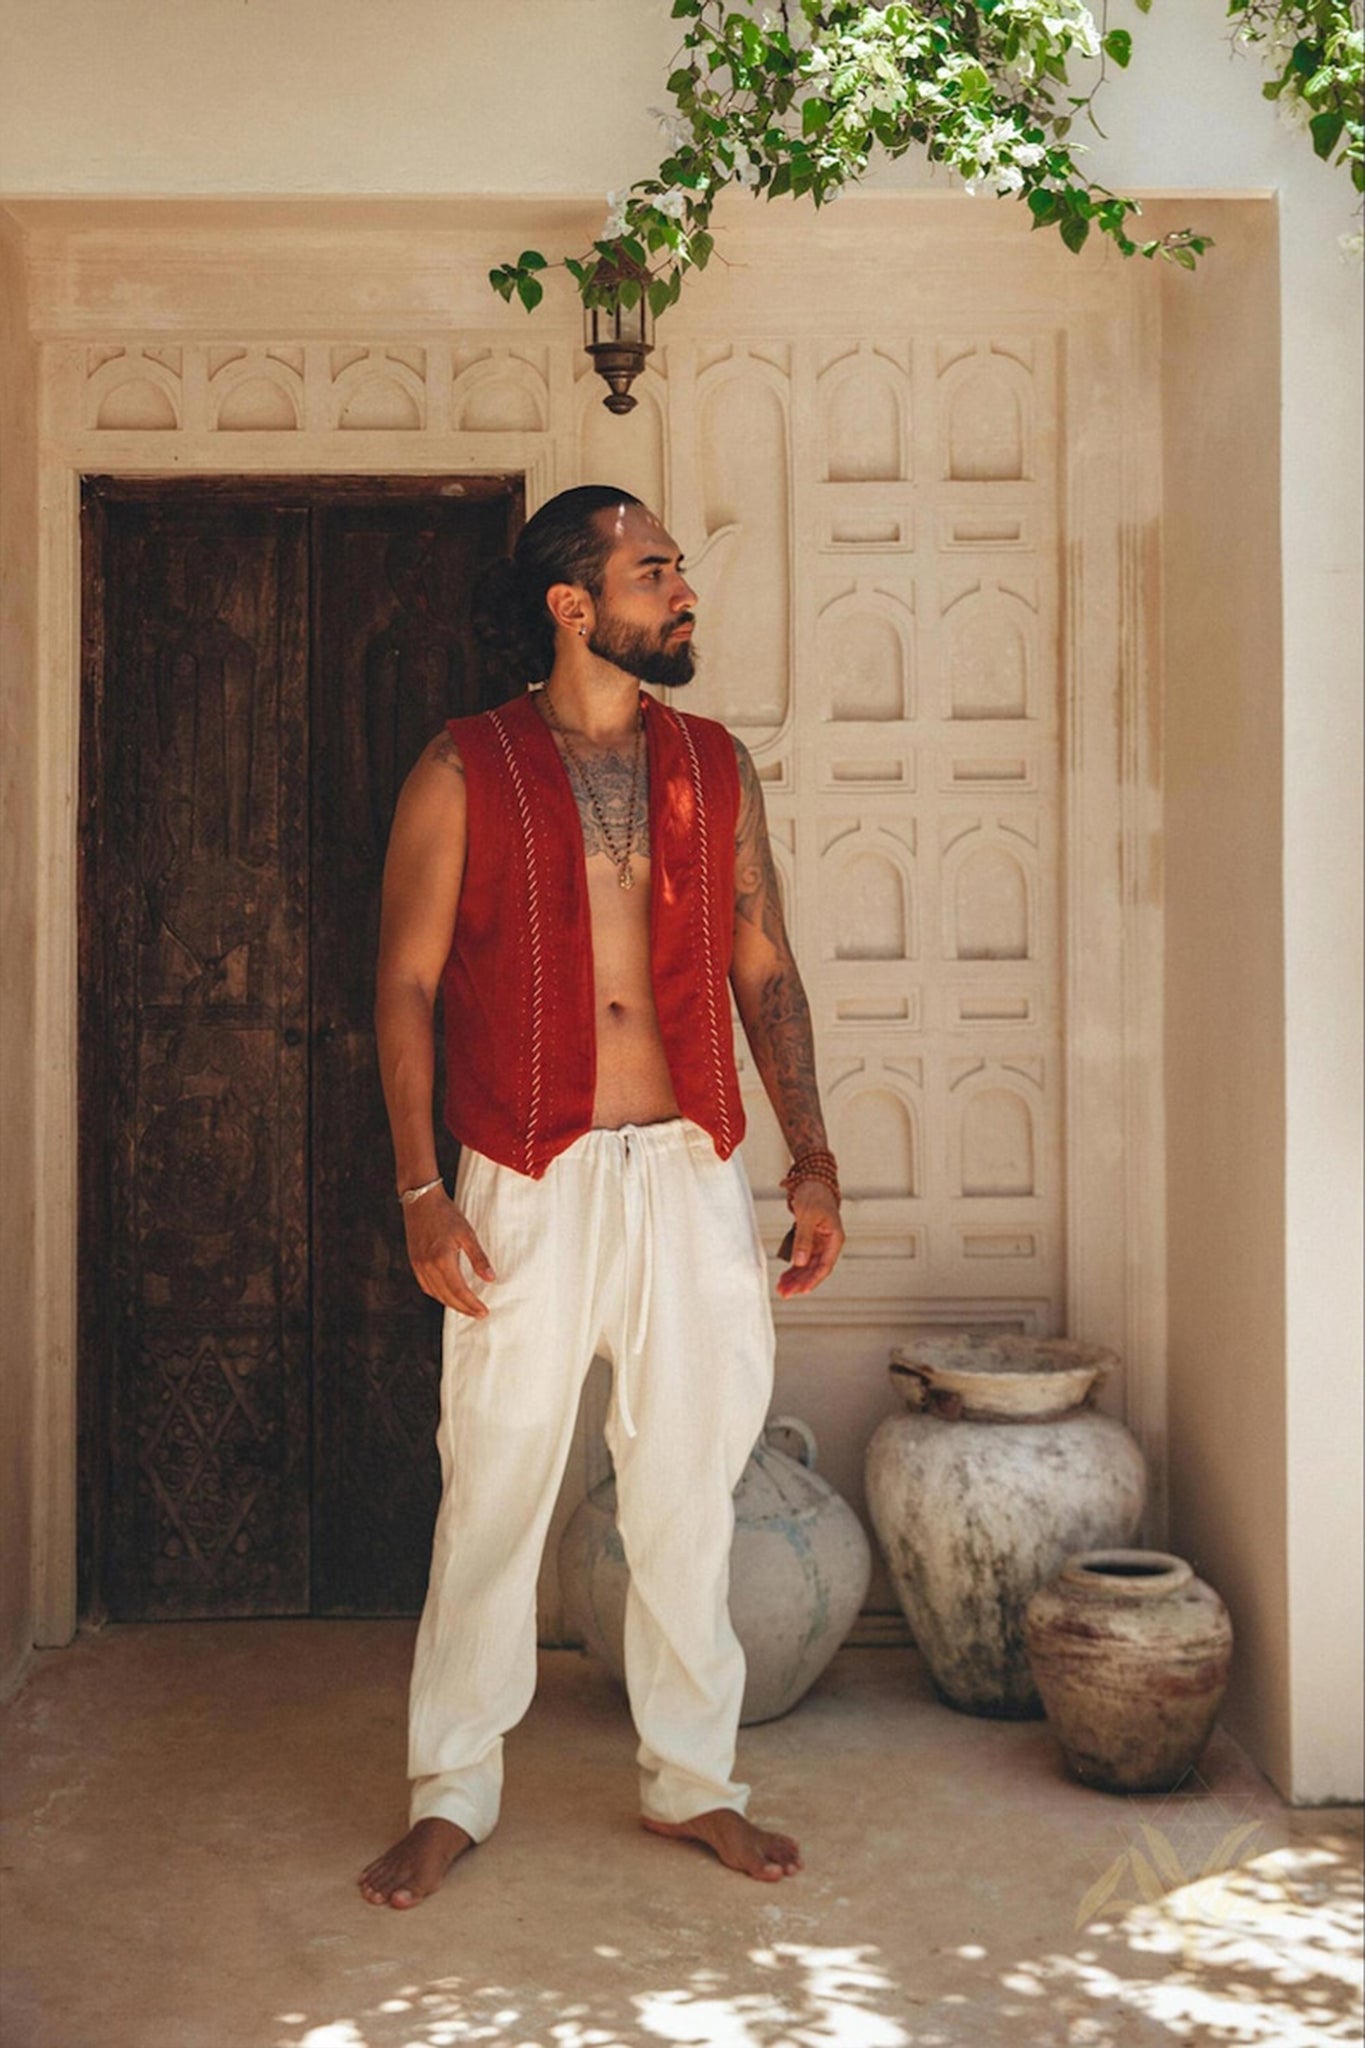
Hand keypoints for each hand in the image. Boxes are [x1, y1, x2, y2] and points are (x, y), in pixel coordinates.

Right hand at [403, 1190, 496, 1317]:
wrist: (421, 1200)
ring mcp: (418, 1265)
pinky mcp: (414, 1262)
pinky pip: (426, 1286)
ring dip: (451, 1303)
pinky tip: (448, 1294)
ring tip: (466, 1308)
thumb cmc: (446, 1214)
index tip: (484, 1312)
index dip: (472, 1304)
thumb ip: (478, 1258)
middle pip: (447, 1296)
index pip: (459, 1291)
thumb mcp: (467, 1234)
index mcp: (442, 1260)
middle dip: (464, 1308)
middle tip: (479, 1314)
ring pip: (436, 1293)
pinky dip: (438, 1294)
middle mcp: (428, 1266)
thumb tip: (491, 1279)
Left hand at [776, 1181, 844, 1298]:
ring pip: (808, 1267)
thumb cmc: (814, 1195)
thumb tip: (801, 1261)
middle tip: (785, 1293)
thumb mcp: (807, 1216)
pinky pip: (803, 1259)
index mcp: (835, 1238)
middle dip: (801, 1282)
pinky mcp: (811, 1241)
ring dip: (796, 1278)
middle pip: (816, 1269)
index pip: (825, 1266)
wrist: (812, 1181)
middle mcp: (829, 1244)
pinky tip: (785, 1277)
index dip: (813, 1279)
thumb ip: (804, 1239)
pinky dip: (794, 1268)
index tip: (801, 1290)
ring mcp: (820, 1243)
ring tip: (782, 1289)